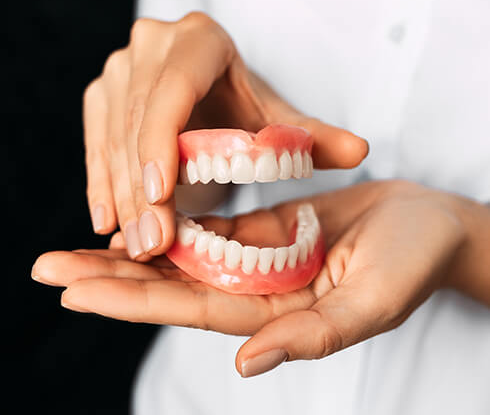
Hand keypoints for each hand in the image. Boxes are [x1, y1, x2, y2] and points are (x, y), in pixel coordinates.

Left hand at [33, 180, 474, 376]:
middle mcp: (257, 290)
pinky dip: (172, 220)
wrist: (430, 223)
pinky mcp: (265, 229)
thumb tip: (247, 366)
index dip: (133, 299)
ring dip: (133, 245)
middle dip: (111, 275)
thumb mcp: (372, 301)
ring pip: (183, 254)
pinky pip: (210, 226)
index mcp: (276, 314)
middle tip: (47, 265)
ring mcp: (258, 258)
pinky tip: (140, 213)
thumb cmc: (412, 261)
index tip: (76, 288)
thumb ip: (314, 335)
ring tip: (78, 239)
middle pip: (172, 284)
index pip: (190, 308)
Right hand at [84, 12, 367, 258]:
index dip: (161, 141)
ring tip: (134, 243)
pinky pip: (94, 144)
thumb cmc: (243, 105)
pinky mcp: (102, 96)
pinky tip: (107, 223)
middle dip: (141, 188)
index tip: (161, 196)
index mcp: (199, 42)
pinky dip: (100, 185)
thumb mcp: (276, 119)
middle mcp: (151, 48)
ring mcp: (120, 70)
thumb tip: (360, 152)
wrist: (208, 92)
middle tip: (152, 243)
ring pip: (110, 137)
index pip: (173, 90)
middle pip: (136, 121)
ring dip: (120, 195)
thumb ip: (312, 136)